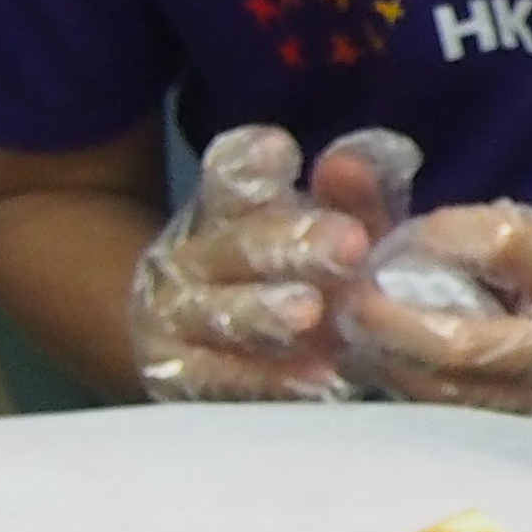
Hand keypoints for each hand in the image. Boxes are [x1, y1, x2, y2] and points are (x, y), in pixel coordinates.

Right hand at [129, 127, 421, 402]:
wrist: (191, 344)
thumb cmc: (288, 278)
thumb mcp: (327, 231)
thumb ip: (350, 198)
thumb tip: (353, 165)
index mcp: (223, 212)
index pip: (229, 177)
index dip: (251, 164)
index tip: (280, 149)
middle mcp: (191, 259)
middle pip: (236, 245)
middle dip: (290, 244)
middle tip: (349, 244)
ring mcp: (178, 320)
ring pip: (219, 313)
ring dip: (264, 312)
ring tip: (310, 311)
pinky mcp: (179, 380)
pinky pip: (220, 382)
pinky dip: (267, 382)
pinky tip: (315, 378)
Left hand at [337, 204, 531, 436]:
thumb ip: (479, 230)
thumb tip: (367, 197)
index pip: (503, 245)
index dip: (439, 236)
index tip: (407, 231)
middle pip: (460, 342)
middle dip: (386, 320)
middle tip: (348, 298)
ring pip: (447, 395)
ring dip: (386, 364)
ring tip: (355, 334)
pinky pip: (457, 424)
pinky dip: (411, 393)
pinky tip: (389, 370)